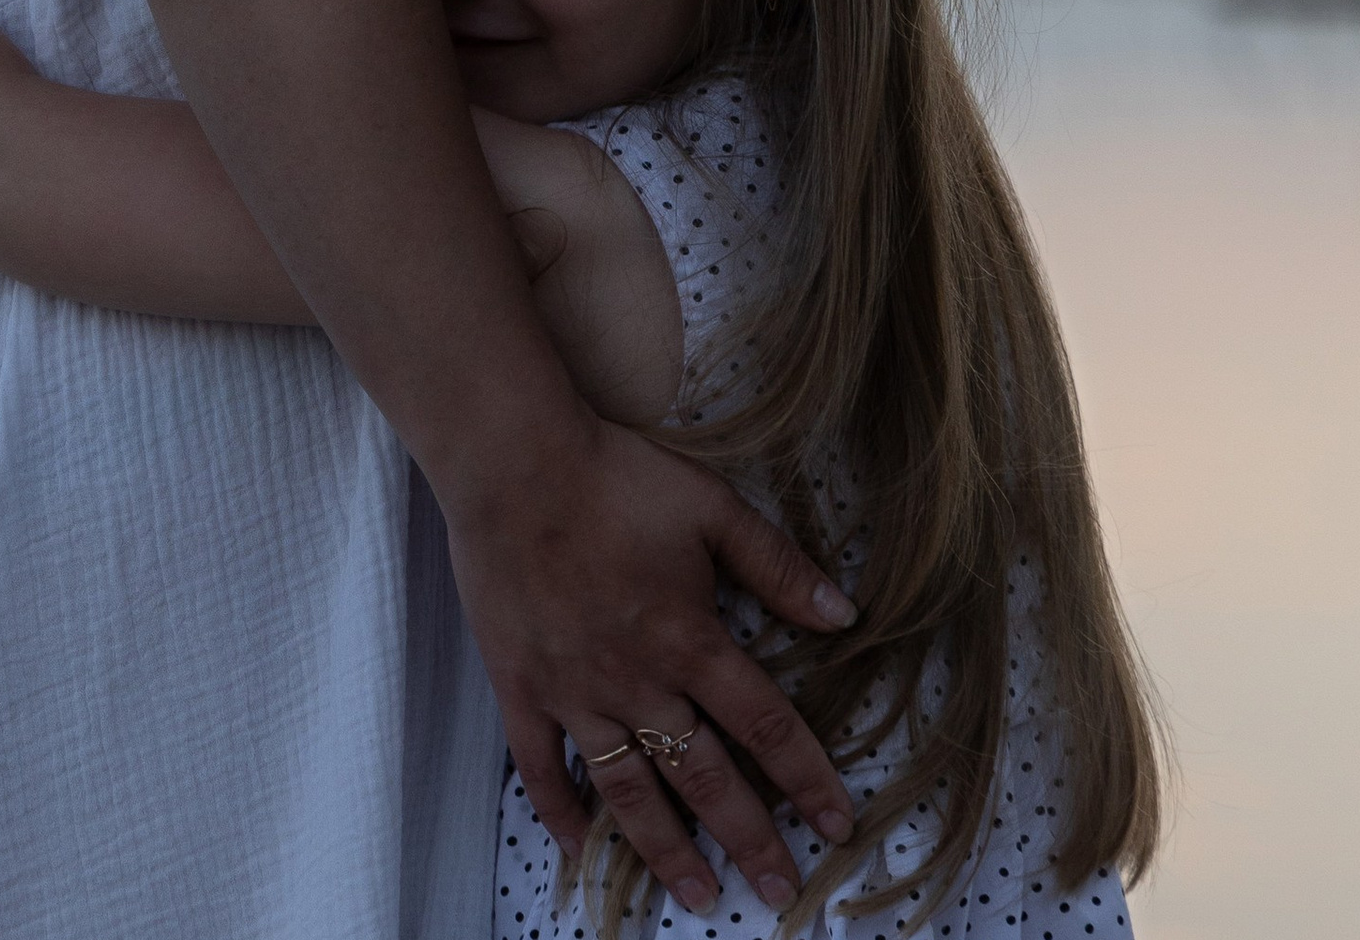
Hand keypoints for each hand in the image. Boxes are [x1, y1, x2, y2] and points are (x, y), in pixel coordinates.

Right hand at [443, 411, 856, 918]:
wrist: (514, 462)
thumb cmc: (614, 476)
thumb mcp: (711, 506)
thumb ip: (777, 566)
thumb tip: (846, 614)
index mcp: (690, 638)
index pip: (765, 725)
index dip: (807, 778)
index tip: (838, 825)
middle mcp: (637, 681)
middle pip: (704, 776)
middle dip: (749, 839)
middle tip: (780, 893)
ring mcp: (575, 692)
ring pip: (629, 791)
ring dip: (668, 849)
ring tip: (699, 896)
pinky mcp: (521, 688)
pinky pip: (542, 768)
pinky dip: (561, 813)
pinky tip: (580, 849)